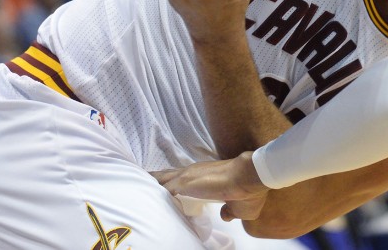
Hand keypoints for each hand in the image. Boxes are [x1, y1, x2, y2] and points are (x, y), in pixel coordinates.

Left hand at [152, 152, 270, 220]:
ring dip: (153, 183)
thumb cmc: (247, 191)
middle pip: (169, 174)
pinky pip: (163, 188)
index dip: (175, 182)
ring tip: (139, 185)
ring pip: (163, 178)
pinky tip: (144, 196)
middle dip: (157, 179)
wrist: (249, 176)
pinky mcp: (185, 182)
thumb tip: (225, 215)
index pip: (185, 178)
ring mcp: (188, 176)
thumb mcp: (239, 207)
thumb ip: (229, 211)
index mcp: (206, 176)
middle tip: (144, 180)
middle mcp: (194, 172)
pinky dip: (155, 191)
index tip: (167, 187)